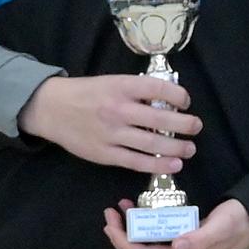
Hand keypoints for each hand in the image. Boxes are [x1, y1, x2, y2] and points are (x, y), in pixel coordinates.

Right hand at [18, 74, 199, 173]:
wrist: (52, 108)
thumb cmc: (86, 93)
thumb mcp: (112, 82)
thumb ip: (137, 91)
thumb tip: (167, 101)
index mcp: (122, 86)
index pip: (158, 88)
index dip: (178, 95)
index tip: (186, 102)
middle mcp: (118, 109)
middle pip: (161, 119)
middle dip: (185, 125)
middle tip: (196, 127)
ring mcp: (111, 133)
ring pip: (152, 144)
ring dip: (176, 148)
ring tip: (189, 149)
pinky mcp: (105, 154)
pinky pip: (135, 162)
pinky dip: (156, 165)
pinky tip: (172, 166)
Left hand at [103, 198, 248, 248]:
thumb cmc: (235, 223)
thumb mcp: (219, 227)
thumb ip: (199, 238)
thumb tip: (176, 247)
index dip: (121, 241)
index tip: (112, 220)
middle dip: (120, 235)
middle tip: (111, 212)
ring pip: (143, 247)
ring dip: (129, 230)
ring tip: (121, 208)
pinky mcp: (179, 245)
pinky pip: (153, 239)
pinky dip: (141, 226)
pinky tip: (138, 209)